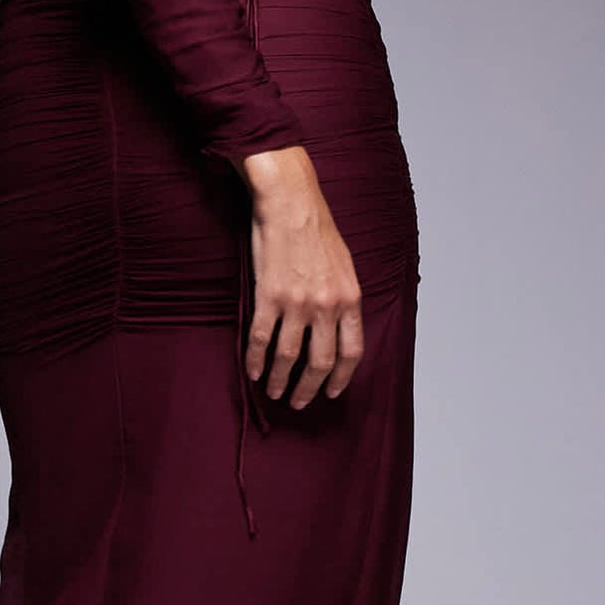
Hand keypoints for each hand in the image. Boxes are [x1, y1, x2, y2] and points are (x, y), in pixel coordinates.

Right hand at [237, 145, 363, 404]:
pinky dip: (255, 360)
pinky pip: (260, 339)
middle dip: (309, 389)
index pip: (352, 352)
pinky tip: (252, 372)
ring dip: (280, 380)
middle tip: (300, 402)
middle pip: (320, 362)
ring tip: (274, 392)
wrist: (290, 202)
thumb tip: (340, 327)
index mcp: (350, 299)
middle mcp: (326, 306)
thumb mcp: (345, 266)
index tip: (332, 392)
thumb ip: (344, 299)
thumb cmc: (317, 230)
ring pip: (288, 357)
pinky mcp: (268, 297)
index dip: (341, 378)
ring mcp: (296, 303)